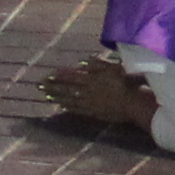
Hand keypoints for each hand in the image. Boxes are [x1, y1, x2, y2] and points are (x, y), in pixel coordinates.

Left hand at [41, 53, 157, 132]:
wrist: (134, 103)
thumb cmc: (128, 82)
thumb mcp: (115, 68)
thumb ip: (100, 64)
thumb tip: (86, 61)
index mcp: (92, 78)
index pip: (72, 76)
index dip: (59, 76)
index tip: (48, 75)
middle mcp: (88, 91)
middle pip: (67, 88)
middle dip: (53, 87)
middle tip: (39, 87)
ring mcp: (90, 103)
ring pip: (70, 100)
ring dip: (57, 98)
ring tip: (46, 97)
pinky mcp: (94, 113)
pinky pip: (78, 110)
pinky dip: (68, 108)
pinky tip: (62, 107)